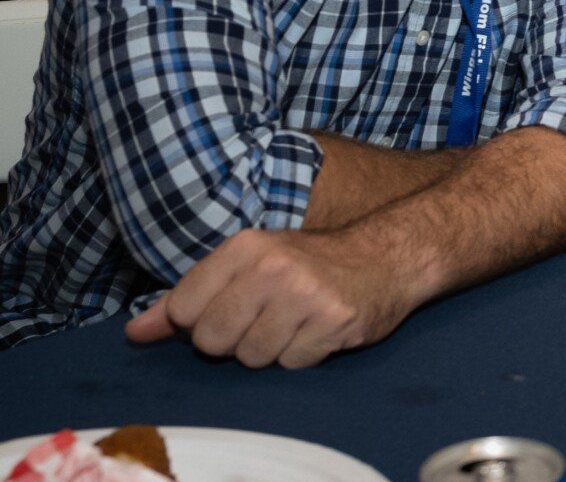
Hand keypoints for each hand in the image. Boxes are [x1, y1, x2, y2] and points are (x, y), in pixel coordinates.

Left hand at [123, 228, 417, 367]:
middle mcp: (274, 267)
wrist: (386, 257)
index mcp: (245, 247)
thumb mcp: (247, 264)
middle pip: (213, 340)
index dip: (201, 321)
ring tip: (294, 323)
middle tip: (265, 318)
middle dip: (234, 341)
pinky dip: (302, 354)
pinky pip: (292, 364)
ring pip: (252, 357)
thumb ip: (187, 298)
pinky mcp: (334, 321)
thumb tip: (134, 332)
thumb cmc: (308, 264)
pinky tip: (318, 330)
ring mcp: (306, 295)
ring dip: (270, 350)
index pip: (184, 310)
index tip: (230, 308)